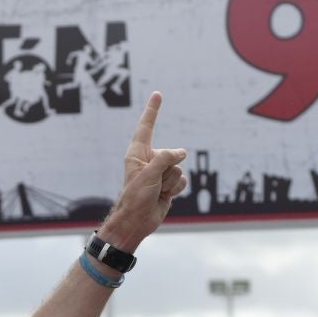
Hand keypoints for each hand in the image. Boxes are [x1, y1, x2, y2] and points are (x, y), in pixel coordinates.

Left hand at [99, 92, 188, 250]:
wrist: (137, 221)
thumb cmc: (136, 197)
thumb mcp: (149, 173)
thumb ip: (165, 158)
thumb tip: (182, 153)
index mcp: (138, 153)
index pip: (147, 127)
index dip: (152, 110)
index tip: (157, 94)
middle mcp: (149, 160)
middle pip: (171, 154)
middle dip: (167, 170)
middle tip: (153, 185)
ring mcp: (160, 172)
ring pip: (178, 168)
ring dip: (170, 182)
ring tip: (156, 191)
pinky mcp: (168, 184)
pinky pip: (182, 180)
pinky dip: (175, 189)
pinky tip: (164, 196)